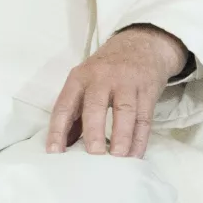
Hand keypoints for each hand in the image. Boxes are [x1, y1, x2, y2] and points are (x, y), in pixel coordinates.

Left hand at [47, 25, 187, 158]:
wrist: (141, 44)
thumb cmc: (106, 70)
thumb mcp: (85, 82)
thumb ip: (75, 112)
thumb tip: (65, 146)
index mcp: (80, 78)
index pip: (65, 105)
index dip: (58, 129)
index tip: (55, 152)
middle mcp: (102, 78)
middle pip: (96, 106)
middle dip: (94, 131)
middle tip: (94, 154)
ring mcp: (127, 82)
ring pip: (125, 111)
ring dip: (121, 136)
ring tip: (118, 157)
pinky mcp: (147, 90)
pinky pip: (144, 117)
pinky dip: (140, 138)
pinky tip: (135, 155)